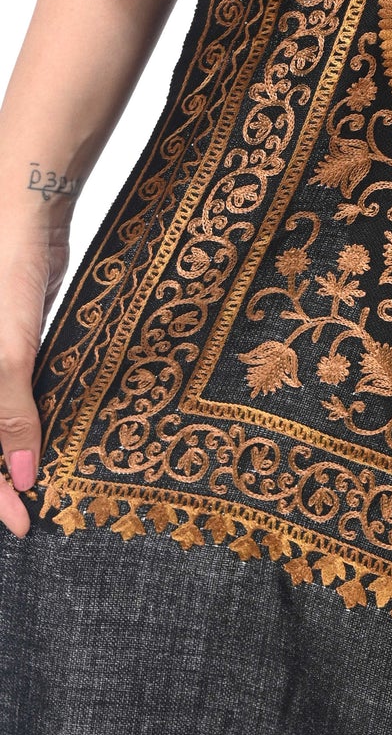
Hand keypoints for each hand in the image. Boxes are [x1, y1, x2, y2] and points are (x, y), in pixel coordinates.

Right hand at [0, 226, 68, 536]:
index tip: (18, 524)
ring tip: (38, 490)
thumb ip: (9, 417)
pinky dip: (23, 423)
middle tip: (29, 515)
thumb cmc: (2, 273)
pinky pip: (10, 395)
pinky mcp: (7, 346)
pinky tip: (45, 444)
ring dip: (10, 455)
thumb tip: (22, 479)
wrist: (23, 210)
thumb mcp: (6, 354)